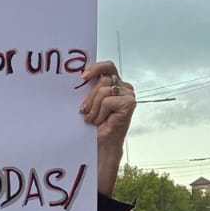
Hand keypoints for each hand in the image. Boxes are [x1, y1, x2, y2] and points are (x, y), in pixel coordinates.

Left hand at [79, 59, 135, 195]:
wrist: (102, 143)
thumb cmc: (95, 123)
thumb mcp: (90, 101)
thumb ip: (90, 87)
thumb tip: (80, 76)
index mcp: (115, 83)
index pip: (108, 66)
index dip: (96, 68)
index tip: (83, 77)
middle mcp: (124, 87)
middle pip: (103, 79)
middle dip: (90, 96)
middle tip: (83, 110)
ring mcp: (128, 95)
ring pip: (104, 91)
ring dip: (94, 107)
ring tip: (92, 118)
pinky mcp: (129, 103)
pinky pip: (108, 102)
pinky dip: (100, 113)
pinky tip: (101, 121)